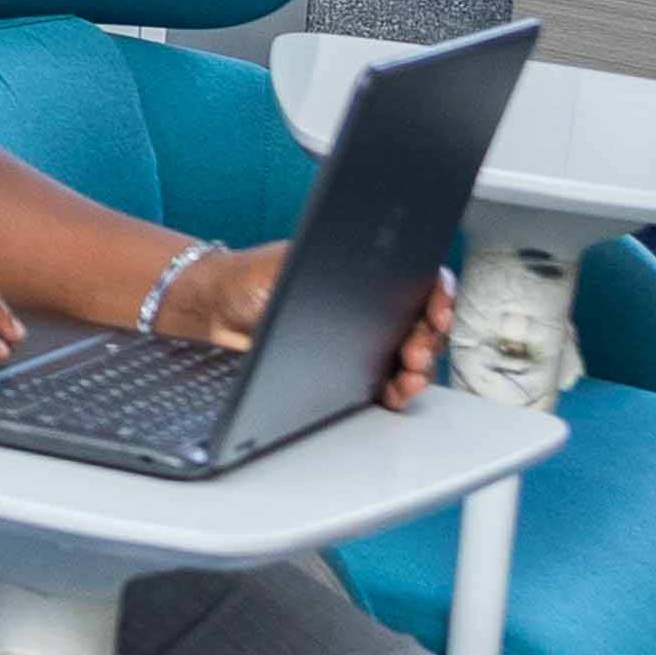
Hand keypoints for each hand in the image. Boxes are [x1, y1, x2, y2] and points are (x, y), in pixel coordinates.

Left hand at [160, 245, 451, 402]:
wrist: (217, 313)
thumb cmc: (249, 278)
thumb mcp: (286, 262)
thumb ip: (320, 265)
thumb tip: (355, 277)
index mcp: (364, 271)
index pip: (417, 279)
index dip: (436, 294)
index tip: (437, 309)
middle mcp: (369, 306)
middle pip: (420, 322)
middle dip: (430, 337)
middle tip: (417, 348)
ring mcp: (361, 341)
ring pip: (409, 356)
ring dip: (420, 368)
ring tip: (411, 374)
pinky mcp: (348, 374)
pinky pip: (385, 384)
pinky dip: (398, 392)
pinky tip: (397, 393)